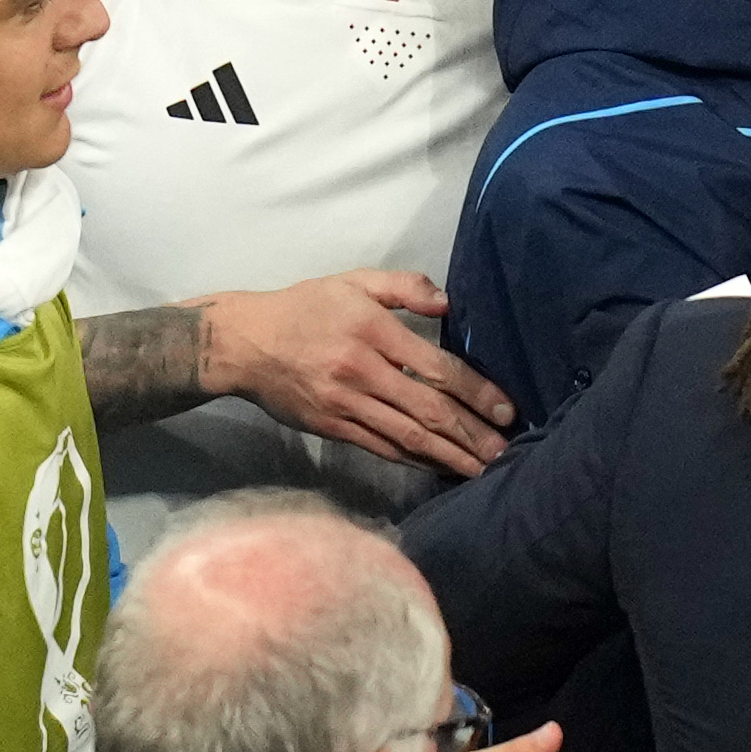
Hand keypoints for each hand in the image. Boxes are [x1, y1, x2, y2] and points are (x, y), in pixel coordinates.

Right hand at [197, 272, 517, 475]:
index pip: (437, 367)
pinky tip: (440, 467)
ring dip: (450, 456)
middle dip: (472, 434)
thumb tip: (448, 304)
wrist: (244, 344)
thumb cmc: (304, 308)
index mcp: (372, 330)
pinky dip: (415, 460)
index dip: (476, 392)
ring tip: (483, 470)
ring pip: (408, 437)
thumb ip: (403, 286)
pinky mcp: (333, 427)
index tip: (506, 410)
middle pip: (429, 410)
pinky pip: (383, 447)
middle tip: (506, 453)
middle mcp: (362, 371)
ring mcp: (346, 404)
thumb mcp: (352, 281)